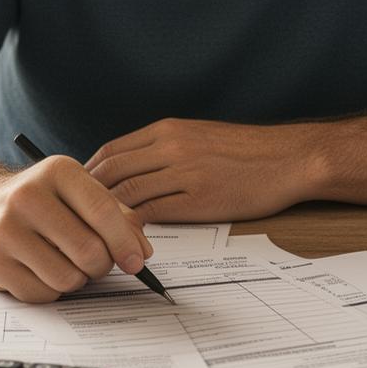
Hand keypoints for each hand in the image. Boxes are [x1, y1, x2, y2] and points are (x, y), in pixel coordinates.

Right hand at [0, 155, 152, 303]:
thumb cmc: (38, 201)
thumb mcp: (75, 192)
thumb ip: (116, 216)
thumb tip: (140, 253)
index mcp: (56, 171)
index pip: (103, 211)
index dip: (125, 242)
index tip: (137, 261)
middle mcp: (27, 197)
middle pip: (89, 250)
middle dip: (102, 265)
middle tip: (97, 262)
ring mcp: (5, 231)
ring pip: (67, 278)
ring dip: (76, 279)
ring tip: (66, 262)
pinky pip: (42, 294)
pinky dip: (50, 290)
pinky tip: (41, 270)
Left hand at [85, 118, 321, 222]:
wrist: (288, 158)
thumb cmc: (247, 151)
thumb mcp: (198, 135)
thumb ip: (164, 148)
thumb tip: (132, 168)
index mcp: (168, 130)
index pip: (111, 151)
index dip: (88, 174)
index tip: (78, 193)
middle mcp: (171, 147)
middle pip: (111, 173)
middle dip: (88, 197)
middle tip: (78, 218)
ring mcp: (184, 173)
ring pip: (128, 195)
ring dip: (107, 216)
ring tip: (97, 233)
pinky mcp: (199, 199)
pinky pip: (153, 214)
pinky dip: (134, 226)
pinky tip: (128, 237)